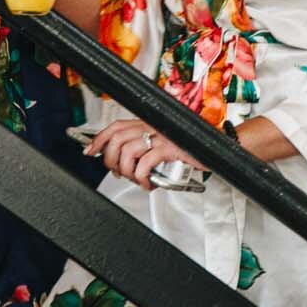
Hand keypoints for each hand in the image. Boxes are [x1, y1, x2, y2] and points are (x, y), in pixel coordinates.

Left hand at [83, 116, 205, 191]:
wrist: (216, 147)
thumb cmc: (190, 147)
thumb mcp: (162, 144)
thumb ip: (144, 148)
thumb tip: (122, 162)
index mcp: (148, 122)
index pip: (116, 126)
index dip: (99, 138)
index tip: (89, 151)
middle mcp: (152, 126)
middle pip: (117, 138)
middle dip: (110, 159)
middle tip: (118, 172)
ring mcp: (161, 136)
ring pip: (127, 151)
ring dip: (126, 170)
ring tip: (136, 179)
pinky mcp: (170, 149)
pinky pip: (146, 163)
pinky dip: (142, 177)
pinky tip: (148, 184)